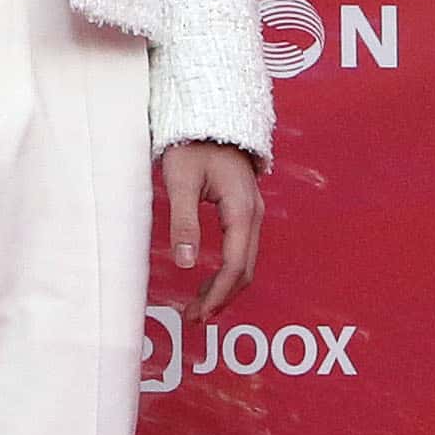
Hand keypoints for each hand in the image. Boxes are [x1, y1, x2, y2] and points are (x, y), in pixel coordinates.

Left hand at [156, 143, 264, 322]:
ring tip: (199, 307)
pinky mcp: (244, 211)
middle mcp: (254, 215)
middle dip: (222, 298)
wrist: (211, 115)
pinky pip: (242, 249)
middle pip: (244, 269)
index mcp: (242, 211)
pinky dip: (228, 271)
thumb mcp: (180, 181)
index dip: (217, 294)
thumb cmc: (193, 144)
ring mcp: (252, 213)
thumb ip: (183, 221)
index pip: (234, 266)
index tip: (195, 314)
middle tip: (194, 318)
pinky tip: (210, 281)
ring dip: (225, 287)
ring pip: (245, 261)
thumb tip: (186, 263)